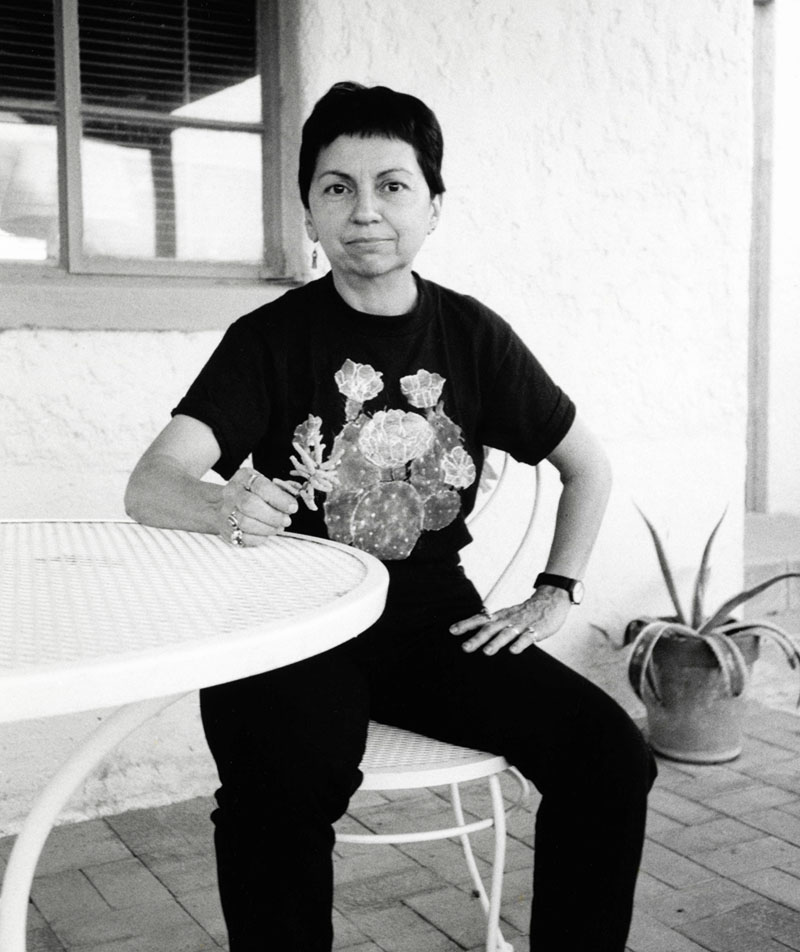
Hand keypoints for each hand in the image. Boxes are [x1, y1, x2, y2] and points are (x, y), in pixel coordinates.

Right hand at [220, 468, 299, 546]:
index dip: (279, 498)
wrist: (224, 504)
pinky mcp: (226, 529)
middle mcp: (231, 493)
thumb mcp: (264, 485)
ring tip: (278, 527)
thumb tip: (292, 506)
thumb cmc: (252, 494)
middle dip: (273, 515)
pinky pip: (243, 537)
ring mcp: (225, 511)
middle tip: (286, 520)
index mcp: (243, 477)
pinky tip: (267, 533)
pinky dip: (259, 537)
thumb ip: (278, 492)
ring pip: (245, 522)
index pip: (261, 486)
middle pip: (250, 504)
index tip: (293, 507)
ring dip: (268, 528)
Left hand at [449, 587, 571, 654]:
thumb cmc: (526, 611)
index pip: (480, 619)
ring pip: (507, 634)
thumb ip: (493, 624)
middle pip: (490, 629)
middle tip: (465, 647)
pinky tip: (513, 651)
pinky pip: (527, 638)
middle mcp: (508, 619)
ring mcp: (522, 624)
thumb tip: (474, 633)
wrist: (552, 599)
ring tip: (486, 652)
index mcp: (500, 616)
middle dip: (477, 638)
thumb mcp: (507, 615)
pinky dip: (520, 644)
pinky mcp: (536, 630)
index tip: (452, 630)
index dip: (466, 624)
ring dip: (496, 643)